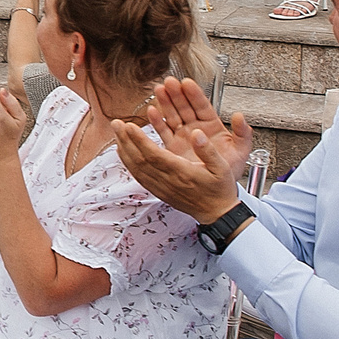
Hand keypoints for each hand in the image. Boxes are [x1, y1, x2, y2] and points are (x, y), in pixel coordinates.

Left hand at [107, 79, 253, 223]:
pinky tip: (123, 153)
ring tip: (116, 134)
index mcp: (182, 172)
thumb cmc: (220, 190)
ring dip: (124, 150)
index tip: (130, 126)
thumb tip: (197, 133)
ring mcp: (161, 187)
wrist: (217, 214)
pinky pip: (138, 176)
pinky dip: (128, 163)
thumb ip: (208, 150)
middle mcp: (168, 180)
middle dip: (126, 140)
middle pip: (140, 159)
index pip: (154, 155)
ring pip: (136, 168)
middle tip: (116, 124)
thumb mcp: (222, 168)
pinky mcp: (158, 191)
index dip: (140, 140)